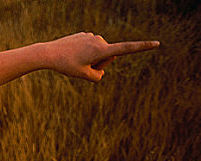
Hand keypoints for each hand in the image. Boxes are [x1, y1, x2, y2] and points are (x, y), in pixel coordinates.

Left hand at [44, 32, 159, 81]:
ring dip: (90, 59)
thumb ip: (98, 76)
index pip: (127, 49)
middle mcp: (99, 40)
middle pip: (108, 57)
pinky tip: (72, 53)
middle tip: (82, 66)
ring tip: (75, 60)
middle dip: (99, 64)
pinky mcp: (84, 35)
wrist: (50, 53)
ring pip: (98, 52)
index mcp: (102, 49)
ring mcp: (91, 36)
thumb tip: (101, 70)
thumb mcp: (85, 76)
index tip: (157, 43)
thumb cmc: (67, 66)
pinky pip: (89, 48)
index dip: (143, 47)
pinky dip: (83, 53)